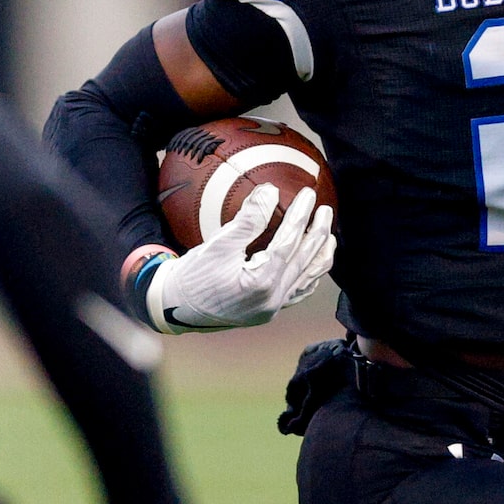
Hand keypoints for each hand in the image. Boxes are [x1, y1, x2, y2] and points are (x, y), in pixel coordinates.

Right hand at [145, 185, 335, 332]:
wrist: (175, 308)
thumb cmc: (192, 276)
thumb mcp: (217, 244)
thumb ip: (247, 219)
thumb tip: (271, 192)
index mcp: (261, 283)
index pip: (289, 242)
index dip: (301, 215)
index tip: (308, 194)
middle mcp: (272, 299)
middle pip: (306, 260)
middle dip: (319, 232)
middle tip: (326, 208)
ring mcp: (272, 309)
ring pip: (308, 279)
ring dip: (320, 255)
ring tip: (329, 234)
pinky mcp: (268, 312)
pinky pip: (298, 292)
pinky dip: (310, 274)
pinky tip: (314, 262)